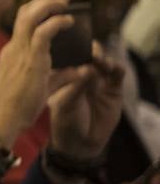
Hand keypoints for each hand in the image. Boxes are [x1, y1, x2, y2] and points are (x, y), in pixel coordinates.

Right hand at [0, 0, 75, 145]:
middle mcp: (14, 48)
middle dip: (45, 1)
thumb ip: (59, 75)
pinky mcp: (31, 60)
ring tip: (65, 2)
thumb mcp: (41, 87)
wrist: (3, 120)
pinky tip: (69, 21)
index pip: (22, 23)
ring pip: (32, 16)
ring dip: (50, 4)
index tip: (55, 7)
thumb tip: (78, 69)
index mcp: (12, 53)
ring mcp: (20, 52)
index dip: (38, 10)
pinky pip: (44, 32)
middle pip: (24, 12)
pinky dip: (57, 22)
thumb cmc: (17, 108)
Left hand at [48, 42, 124, 160]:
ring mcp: (99, 81)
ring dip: (103, 58)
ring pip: (104, 62)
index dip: (71, 47)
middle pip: (88, 55)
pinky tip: (114, 68)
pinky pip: (117, 74)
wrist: (80, 143)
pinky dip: (116, 68)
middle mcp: (82, 75)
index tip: (72, 40)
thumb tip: (88, 68)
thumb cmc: (66, 122)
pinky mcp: (113, 90)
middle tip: (89, 49)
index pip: (69, 56)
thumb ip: (76, 87)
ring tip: (99, 60)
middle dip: (90, 50)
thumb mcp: (66, 104)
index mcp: (65, 76)